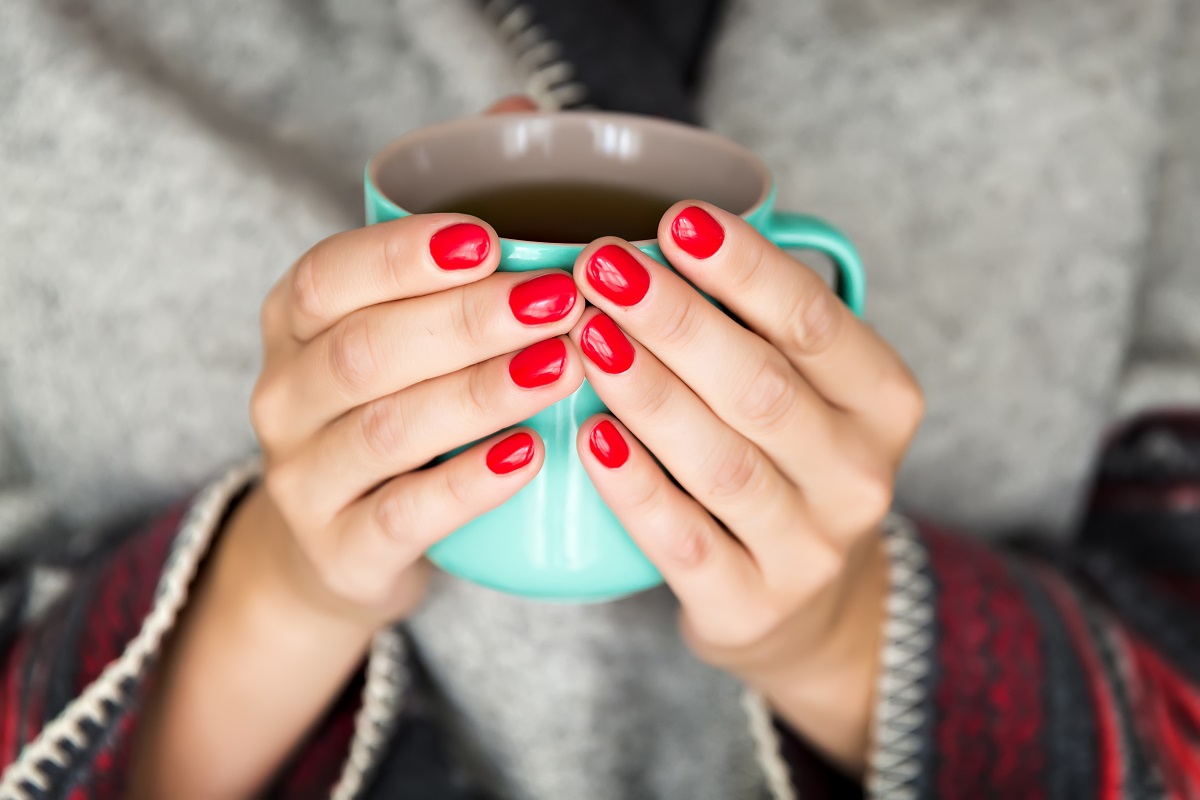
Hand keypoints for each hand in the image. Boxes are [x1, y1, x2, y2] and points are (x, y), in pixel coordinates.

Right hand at [246, 211, 584, 627]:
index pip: (328, 276)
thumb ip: (443, 302)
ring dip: (482, 392)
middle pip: (365, 349)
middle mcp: (284, 401)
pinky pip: (405, 514)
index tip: (487, 241)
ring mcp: (304, 483)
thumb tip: (558, 257)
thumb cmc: (386, 422)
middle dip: (467, 321)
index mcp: (292, 328)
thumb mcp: (391, 353)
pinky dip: (471, 482)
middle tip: (556, 303)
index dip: (404, 256)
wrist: (332, 550)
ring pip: (388, 429)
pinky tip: (531, 453)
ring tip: (561, 368)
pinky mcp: (340, 553)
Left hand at [568, 203, 923, 771]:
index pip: (815, 322)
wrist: (802, 603)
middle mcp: (859, 476)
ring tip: (587, 338)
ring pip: (722, 464)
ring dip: (650, 394)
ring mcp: (810, 550)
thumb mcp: (806, 389)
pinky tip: (592, 440)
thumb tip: (655, 236)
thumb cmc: (784, 461)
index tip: (676, 219)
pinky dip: (637, 489)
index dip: (744, 268)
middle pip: (762, 388)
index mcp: (883, 401)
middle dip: (676, 321)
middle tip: (602, 269)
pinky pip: (685, 543)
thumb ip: (758, 322)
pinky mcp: (751, 607)